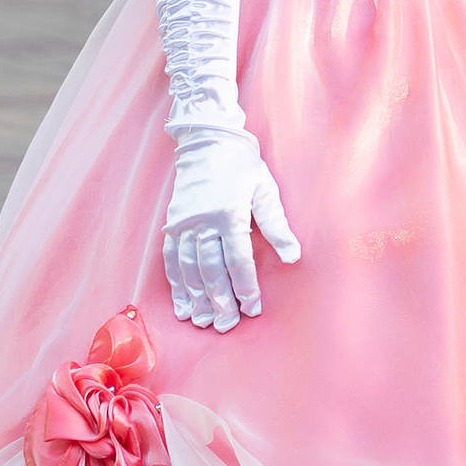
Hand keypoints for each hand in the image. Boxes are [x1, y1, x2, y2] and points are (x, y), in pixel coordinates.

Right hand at [163, 123, 301, 331]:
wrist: (208, 140)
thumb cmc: (243, 165)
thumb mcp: (265, 189)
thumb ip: (277, 225)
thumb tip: (294, 257)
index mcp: (229, 213)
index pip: (238, 259)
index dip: (246, 286)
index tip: (253, 308)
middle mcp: (203, 221)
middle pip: (211, 269)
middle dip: (220, 300)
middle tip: (226, 325)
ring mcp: (184, 223)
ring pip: (189, 268)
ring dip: (196, 297)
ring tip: (204, 321)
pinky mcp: (172, 224)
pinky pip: (171, 259)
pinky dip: (176, 283)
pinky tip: (183, 303)